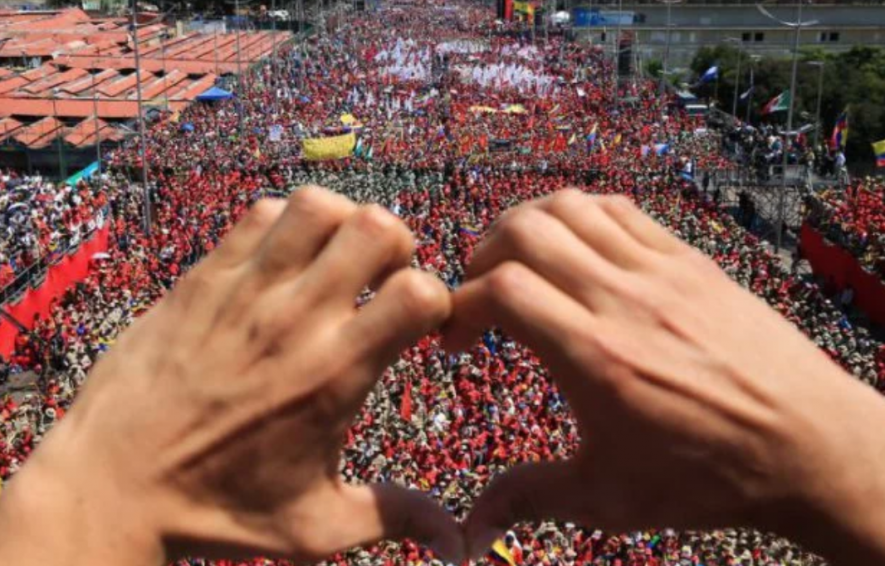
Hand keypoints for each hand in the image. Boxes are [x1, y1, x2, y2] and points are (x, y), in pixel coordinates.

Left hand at [0, 188, 462, 564]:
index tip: (423, 326)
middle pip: (376, 229)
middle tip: (384, 281)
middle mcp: (296, 319)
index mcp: (335, 373)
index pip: (418, 293)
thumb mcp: (315, 526)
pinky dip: (288, 225)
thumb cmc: (217, 512)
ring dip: (344, 225)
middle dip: (399, 248)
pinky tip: (285, 264)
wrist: (110, 488)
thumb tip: (459, 543)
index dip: (436, 300)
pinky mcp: (203, 278)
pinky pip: (259, 216)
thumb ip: (394, 519)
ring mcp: (245, 290)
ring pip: (317, 208)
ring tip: (337, 260)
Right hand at [445, 190, 884, 562]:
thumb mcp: (609, 498)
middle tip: (480, 294)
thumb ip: (529, 498)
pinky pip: (621, 211)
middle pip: (525, 231)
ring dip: (527, 226)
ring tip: (519, 264)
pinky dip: (581, 217)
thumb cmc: (709, 477)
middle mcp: (622, 300)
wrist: (811, 446)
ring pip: (571, 207)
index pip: (501, 289)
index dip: (459, 304)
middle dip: (481, 255)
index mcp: (595, 357)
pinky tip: (577, 252)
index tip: (455, 338)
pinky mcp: (690, 260)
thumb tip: (468, 532)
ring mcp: (660, 272)